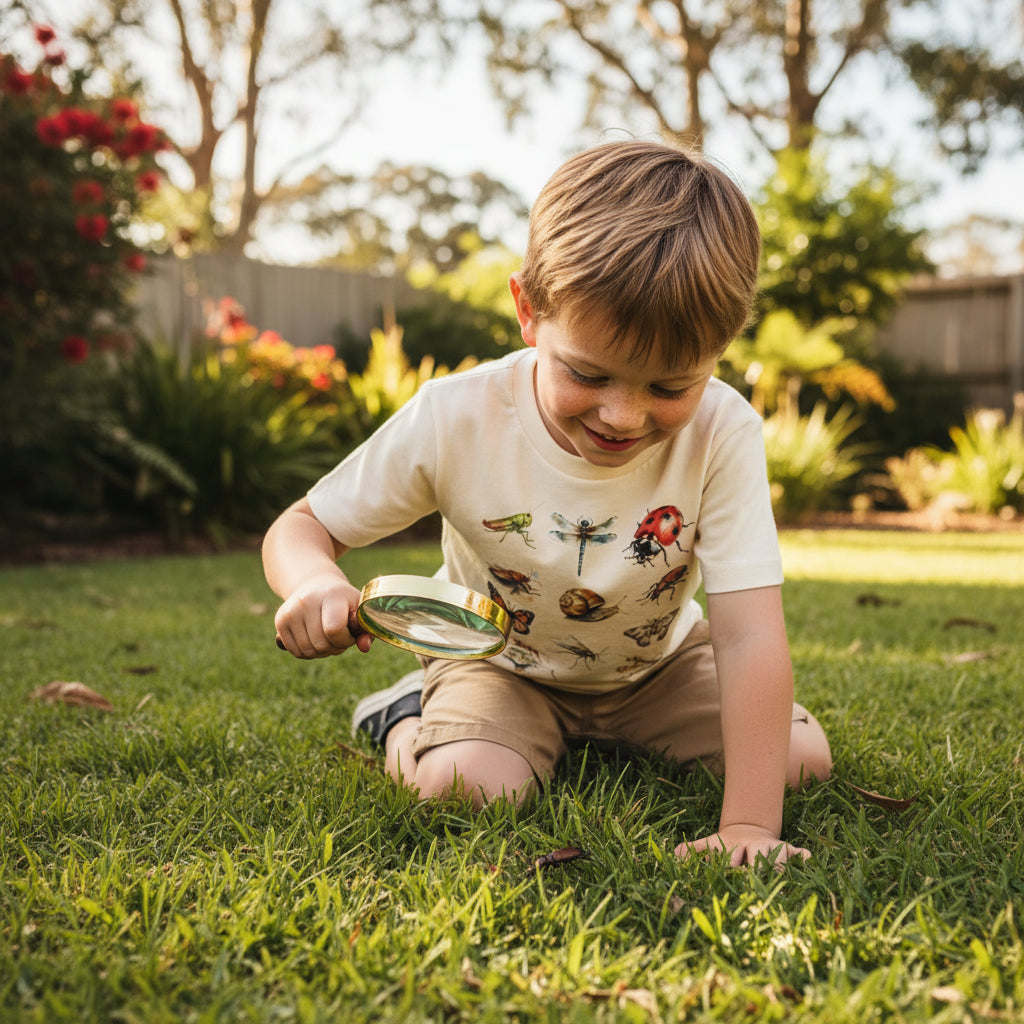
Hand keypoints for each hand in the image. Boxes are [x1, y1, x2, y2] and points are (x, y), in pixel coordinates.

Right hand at [273, 573, 371, 657]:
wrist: (315, 583)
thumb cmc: (343, 601)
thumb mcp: (359, 610)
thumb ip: (366, 629)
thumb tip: (364, 647)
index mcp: (331, 595)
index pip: (334, 630)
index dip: (345, 639)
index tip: (350, 633)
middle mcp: (306, 601)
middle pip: (321, 644)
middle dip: (335, 647)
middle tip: (339, 635)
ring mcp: (290, 611)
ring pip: (308, 651)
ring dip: (322, 652)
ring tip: (327, 636)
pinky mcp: (280, 621)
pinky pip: (296, 652)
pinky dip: (308, 652)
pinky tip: (315, 638)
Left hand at [675, 824, 809, 868]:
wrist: (750, 831)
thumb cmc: (728, 845)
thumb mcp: (712, 845)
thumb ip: (694, 849)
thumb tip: (674, 853)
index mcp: (739, 845)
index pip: (736, 855)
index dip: (733, 860)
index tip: (732, 865)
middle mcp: (758, 847)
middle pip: (761, 856)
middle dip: (760, 866)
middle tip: (756, 878)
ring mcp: (775, 849)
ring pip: (783, 856)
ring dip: (782, 866)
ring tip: (782, 883)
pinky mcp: (790, 852)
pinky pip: (800, 853)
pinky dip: (803, 857)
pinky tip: (806, 860)